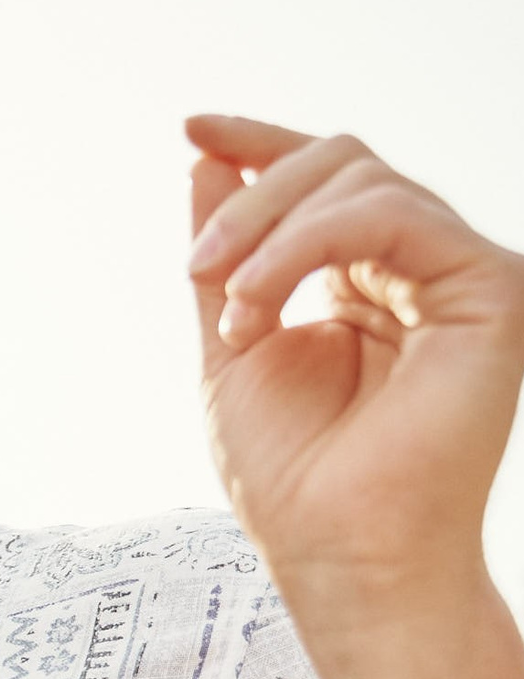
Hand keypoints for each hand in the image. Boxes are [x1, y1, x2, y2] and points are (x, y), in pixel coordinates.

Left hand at [185, 114, 523, 628]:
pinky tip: (261, 302)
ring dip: (270, 234)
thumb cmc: (290, 478)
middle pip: (339, 165)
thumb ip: (225, 261)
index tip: (190, 127)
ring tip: (234, 313)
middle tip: (201, 269)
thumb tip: (204, 165)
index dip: (258, 145)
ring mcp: (457, 277)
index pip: (322, 184)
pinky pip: (391, 215)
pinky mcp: (488, 289)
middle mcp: (417, 271)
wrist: (337, 552)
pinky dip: (307, 244)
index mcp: (363, 284)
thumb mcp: (232, 347)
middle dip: (252, 201)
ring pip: (361, 179)